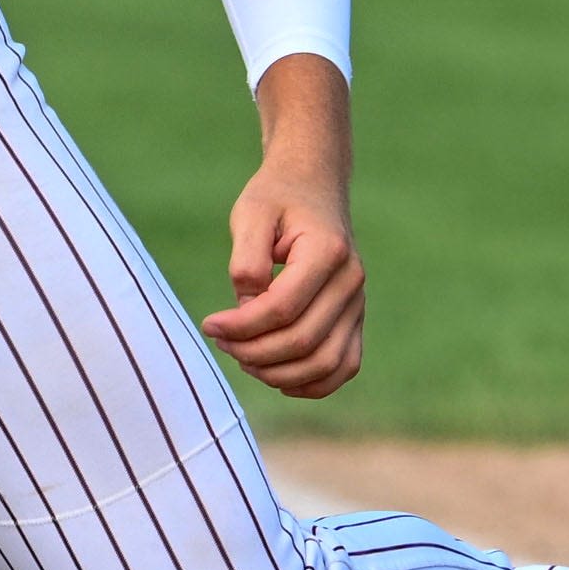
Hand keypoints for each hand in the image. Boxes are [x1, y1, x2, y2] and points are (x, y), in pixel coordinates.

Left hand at [201, 56, 364, 399]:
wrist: (313, 186)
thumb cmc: (276, 198)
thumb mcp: (251, 213)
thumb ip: (246, 259)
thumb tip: (247, 306)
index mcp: (327, 251)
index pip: (282, 308)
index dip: (241, 326)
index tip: (210, 324)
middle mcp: (351, 280)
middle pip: (303, 340)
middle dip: (253, 351)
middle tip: (220, 341)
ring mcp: (358, 302)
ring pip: (326, 362)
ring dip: (279, 372)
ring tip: (243, 358)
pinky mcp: (356, 318)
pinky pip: (343, 366)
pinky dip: (311, 382)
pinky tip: (275, 374)